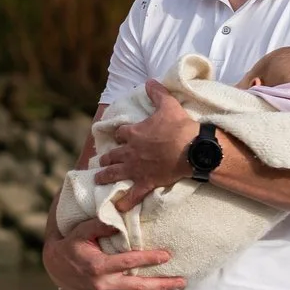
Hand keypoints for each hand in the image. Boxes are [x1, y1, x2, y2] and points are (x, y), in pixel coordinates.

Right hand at [42, 232, 180, 289]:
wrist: (54, 267)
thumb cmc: (70, 244)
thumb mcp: (81, 231)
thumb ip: (100, 226)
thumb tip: (121, 224)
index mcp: (97, 266)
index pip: (129, 262)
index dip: (149, 259)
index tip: (167, 255)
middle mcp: (101, 284)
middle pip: (138, 287)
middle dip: (162, 284)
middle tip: (182, 281)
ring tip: (175, 286)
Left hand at [87, 79, 199, 210]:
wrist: (191, 149)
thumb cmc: (179, 127)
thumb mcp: (168, 105)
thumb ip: (157, 93)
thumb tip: (150, 80)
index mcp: (134, 133)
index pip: (120, 133)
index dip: (119, 134)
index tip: (118, 136)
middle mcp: (130, 152)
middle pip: (113, 155)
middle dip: (106, 158)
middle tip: (100, 161)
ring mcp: (136, 168)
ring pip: (115, 173)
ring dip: (105, 176)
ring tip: (97, 179)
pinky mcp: (146, 182)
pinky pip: (132, 195)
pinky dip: (124, 202)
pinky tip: (117, 208)